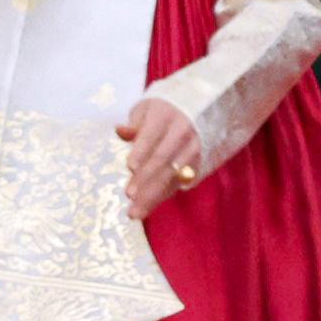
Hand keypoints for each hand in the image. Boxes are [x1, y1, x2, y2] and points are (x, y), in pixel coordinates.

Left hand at [115, 98, 204, 219]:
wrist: (201, 108)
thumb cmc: (163, 110)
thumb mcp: (147, 109)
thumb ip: (134, 124)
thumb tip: (120, 131)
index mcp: (165, 116)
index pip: (152, 136)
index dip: (142, 151)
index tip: (130, 167)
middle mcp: (182, 132)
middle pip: (162, 158)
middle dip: (145, 178)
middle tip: (129, 196)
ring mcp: (192, 149)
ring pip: (171, 175)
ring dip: (153, 195)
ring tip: (135, 212)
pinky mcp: (198, 163)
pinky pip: (179, 182)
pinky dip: (163, 195)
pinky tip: (148, 207)